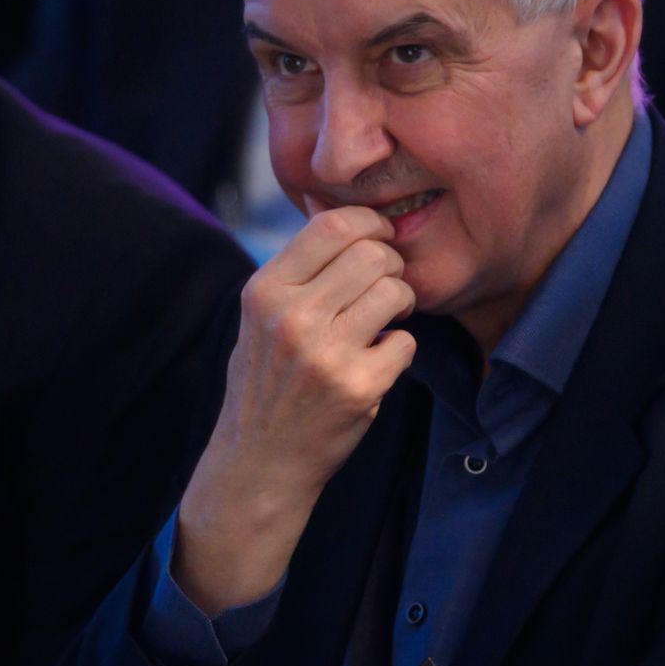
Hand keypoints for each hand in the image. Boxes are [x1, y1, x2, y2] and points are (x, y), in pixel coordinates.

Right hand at [175, 208, 415, 615]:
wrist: (259, 463)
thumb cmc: (267, 383)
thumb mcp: (262, 317)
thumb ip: (296, 268)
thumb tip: (332, 202)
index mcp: (265, 291)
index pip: (331, 226)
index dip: (370, 223)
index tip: (381, 238)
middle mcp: (291, 318)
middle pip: (372, 255)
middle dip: (391, 267)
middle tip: (385, 290)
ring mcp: (324, 354)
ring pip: (394, 292)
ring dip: (401, 304)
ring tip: (385, 322)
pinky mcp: (357, 388)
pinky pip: (405, 342)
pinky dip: (400, 349)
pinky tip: (377, 362)